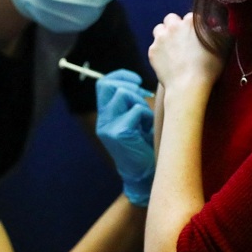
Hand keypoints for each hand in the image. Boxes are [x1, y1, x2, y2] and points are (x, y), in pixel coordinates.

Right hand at [96, 70, 154, 206]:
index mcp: (106, 114)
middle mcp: (103, 119)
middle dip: (130, 86)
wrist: (145, 174)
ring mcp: (108, 127)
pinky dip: (146, 115)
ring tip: (145, 118)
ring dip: (140, 101)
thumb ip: (133, 100)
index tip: (137, 80)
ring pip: (123, 94)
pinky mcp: (118, 134)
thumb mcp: (136, 117)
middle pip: (109, 85)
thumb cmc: (145, 142)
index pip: (103, 83)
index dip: (121, 76)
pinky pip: (136, 111)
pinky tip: (148, 128)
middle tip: (143, 97)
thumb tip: (140, 81)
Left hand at [149, 13, 224, 91]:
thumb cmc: (207, 68)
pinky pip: (154, 46)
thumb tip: (215, 26)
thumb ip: (215, 33)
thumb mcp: (219, 48)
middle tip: (181, 38)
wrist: (188, 86)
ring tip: (171, 47)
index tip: (196, 34)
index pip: (191, 16)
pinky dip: (159, 50)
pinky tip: (167, 60)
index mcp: (191, 22)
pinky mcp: (152, 51)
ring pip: (159, 29)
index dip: (194, 25)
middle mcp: (174, 26)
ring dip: (164, 35)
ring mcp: (161, 38)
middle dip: (175, 25)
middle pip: (171, 18)